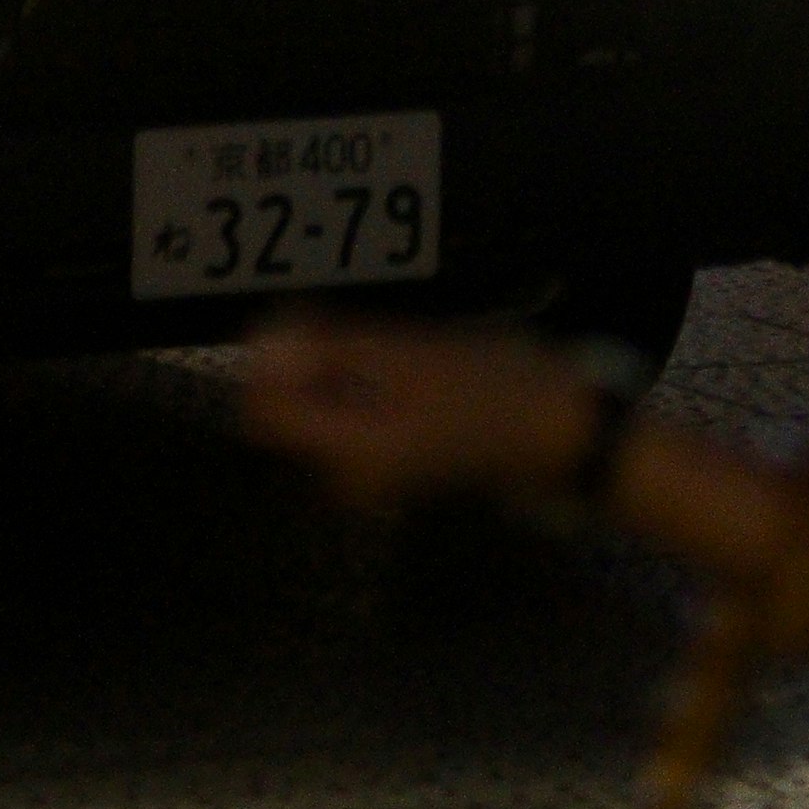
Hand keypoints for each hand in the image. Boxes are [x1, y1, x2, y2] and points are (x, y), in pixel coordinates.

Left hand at [236, 311, 597, 515]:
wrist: (550, 428)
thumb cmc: (488, 386)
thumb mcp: (403, 356)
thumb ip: (326, 353)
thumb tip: (258, 346)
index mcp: (347, 457)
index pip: (261, 413)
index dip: (272, 362)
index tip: (308, 327)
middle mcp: (345, 482)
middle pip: (288, 411)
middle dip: (314, 365)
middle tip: (372, 340)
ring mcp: (364, 480)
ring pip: (317, 412)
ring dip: (339, 375)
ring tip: (398, 357)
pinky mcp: (382, 467)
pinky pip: (343, 423)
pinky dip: (359, 390)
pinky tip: (401, 375)